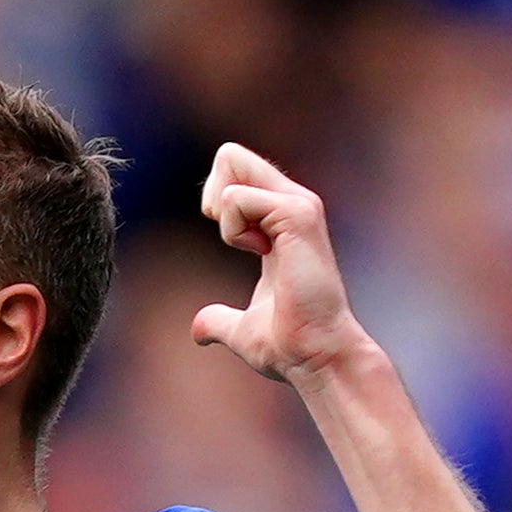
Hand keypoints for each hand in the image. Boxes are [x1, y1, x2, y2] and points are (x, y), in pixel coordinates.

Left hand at [191, 143, 367, 385]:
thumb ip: (219, 321)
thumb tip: (199, 331)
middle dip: (213, 196)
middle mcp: (292, 204)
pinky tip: (261, 252)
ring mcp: (298, 205)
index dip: (216, 202)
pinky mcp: (298, 216)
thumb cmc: (288, 345)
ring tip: (253, 249)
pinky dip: (234, 229)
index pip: (236, 174)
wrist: (313, 357)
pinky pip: (238, 197)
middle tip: (235, 239)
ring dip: (225, 215)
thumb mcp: (241, 329)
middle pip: (232, 155)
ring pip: (233, 161)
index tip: (236, 243)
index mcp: (280, 222)